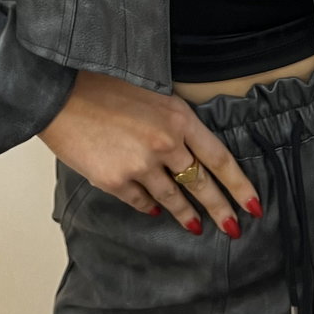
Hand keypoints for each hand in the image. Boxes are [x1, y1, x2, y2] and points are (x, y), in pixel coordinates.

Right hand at [36, 69, 262, 236]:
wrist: (60, 91)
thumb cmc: (104, 84)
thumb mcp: (151, 93)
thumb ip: (174, 121)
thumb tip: (189, 152)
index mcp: (179, 117)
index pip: (220, 158)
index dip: (239, 184)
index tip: (254, 204)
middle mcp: (165, 144)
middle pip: (201, 183)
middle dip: (221, 209)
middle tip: (234, 228)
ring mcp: (140, 165)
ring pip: (172, 198)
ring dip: (186, 214)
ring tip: (196, 226)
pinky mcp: (114, 180)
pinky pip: (140, 201)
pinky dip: (148, 206)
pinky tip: (153, 210)